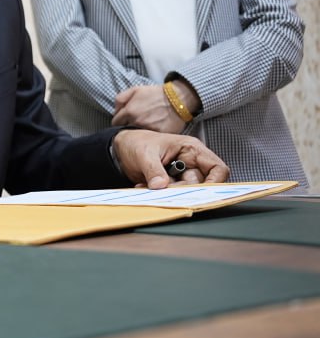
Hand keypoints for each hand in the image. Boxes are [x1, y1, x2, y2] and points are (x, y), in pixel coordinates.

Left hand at [111, 85, 185, 132]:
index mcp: (129, 111)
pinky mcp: (159, 135)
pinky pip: (150, 139)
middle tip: (134, 124)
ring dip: (138, 133)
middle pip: (125, 130)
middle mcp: (137, 122)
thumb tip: (115, 110)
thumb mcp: (135, 90)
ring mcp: (148, 130)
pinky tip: (153, 130)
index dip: (119, 121)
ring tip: (144, 127)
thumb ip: (120, 99)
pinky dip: (150, 136)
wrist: (178, 98)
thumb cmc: (156, 93)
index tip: (124, 120)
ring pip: (137, 136)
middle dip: (127, 127)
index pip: (116, 123)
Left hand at [112, 129, 229, 188]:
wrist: (121, 149)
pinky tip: (145, 185)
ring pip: (185, 191)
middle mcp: (191, 163)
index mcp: (191, 149)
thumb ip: (154, 169)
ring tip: (148, 184)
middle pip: (201, 184)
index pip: (217, 168)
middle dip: (181, 189)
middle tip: (161, 186)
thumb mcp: (144, 154)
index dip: (216, 182)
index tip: (202, 192)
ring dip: (168, 192)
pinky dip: (160, 194)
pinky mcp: (172, 184)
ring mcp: (182, 174)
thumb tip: (161, 185)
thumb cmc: (136, 143)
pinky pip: (172, 194)